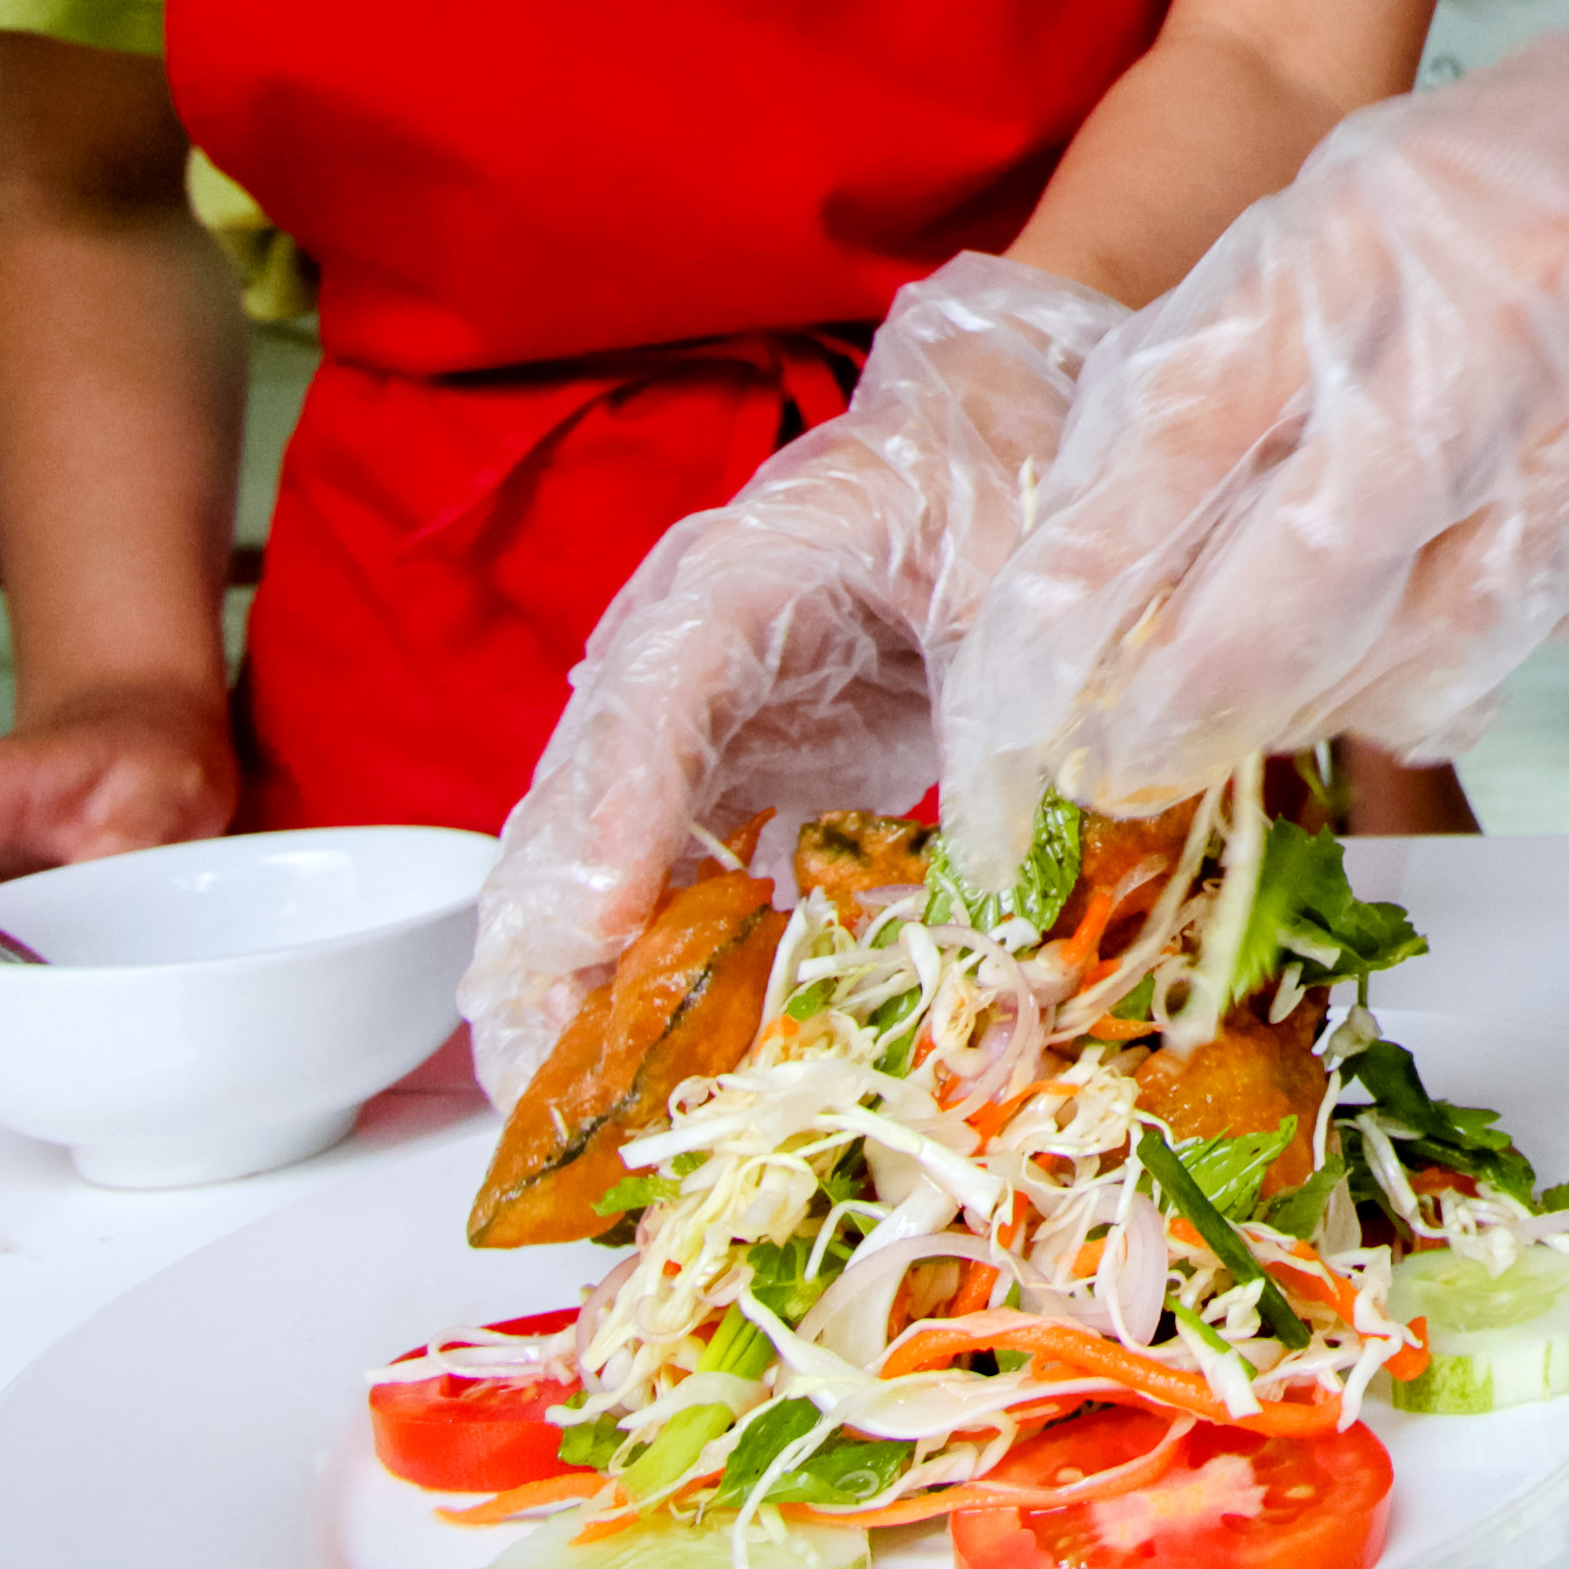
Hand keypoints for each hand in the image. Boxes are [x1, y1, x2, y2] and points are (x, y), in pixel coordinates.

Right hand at [464, 253, 1128, 1101]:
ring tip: (582, 1145)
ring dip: (586, 1007)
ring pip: (597, 880)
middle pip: (574, 818)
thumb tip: (1012, 860)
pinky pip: (674, 901)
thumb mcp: (1023, 563)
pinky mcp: (738, 786)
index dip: (611, 823)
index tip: (586, 939)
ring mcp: (692, 735)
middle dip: (548, 966)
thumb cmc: (1002, 465)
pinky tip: (684, 1094)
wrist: (995, 423)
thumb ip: (1006, 693)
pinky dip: (670, 995)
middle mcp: (677, 666)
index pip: (647, 701)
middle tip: (545, 1108)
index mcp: (737, 578)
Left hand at [937, 0, 1568, 852]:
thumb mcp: (1360, 197)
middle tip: (1108, 747)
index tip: (1014, 671)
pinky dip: (1432, 676)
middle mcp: (1496, 327)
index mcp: (1381, 225)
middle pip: (1302, 565)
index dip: (1085, 574)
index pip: (1190, 425)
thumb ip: (1244, 346)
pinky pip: (1523, 637)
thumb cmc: (1549, 163)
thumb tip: (1110, 534)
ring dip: (1307, 706)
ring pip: (1422, 637)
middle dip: (1183, 687)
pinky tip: (1382, 675)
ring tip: (1235, 721)